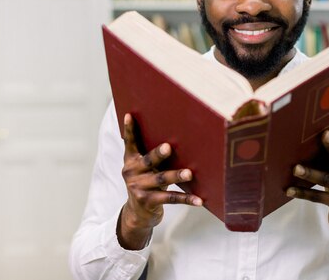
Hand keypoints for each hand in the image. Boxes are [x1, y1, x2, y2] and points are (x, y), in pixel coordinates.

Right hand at [118, 113, 201, 249]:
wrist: (137, 213)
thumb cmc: (147, 182)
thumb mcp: (144, 168)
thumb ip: (151, 155)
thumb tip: (174, 136)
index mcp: (131, 160)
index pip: (130, 142)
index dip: (129, 129)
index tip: (129, 115)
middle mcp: (132, 172)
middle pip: (148, 161)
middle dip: (158, 154)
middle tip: (168, 147)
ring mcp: (139, 188)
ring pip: (161, 180)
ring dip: (176, 176)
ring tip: (189, 173)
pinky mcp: (149, 202)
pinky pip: (171, 198)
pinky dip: (186, 199)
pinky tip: (199, 199)